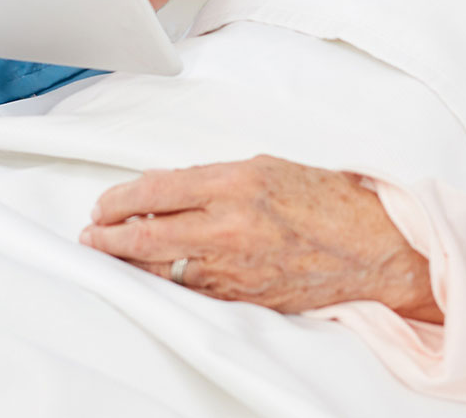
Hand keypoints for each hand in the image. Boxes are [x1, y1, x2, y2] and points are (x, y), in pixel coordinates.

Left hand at [80, 156, 440, 321]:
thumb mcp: (264, 168)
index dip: (119, 199)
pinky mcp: (245, 297)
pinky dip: (167, 281)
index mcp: (236, 184)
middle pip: (147, 236)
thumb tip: (164, 192)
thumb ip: (210, 180)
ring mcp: (236, 267)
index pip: (156, 190)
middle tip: (93, 234)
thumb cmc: (327, 201)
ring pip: (163, 270)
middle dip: (109, 236)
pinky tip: (153, 274)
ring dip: (131, 262)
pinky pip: (192, 291)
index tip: (102, 204)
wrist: (372, 247)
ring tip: (112, 254)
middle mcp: (232, 227)